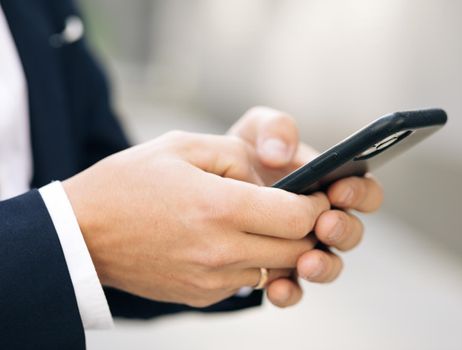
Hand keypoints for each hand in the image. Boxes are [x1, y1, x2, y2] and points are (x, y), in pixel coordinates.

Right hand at [63, 131, 329, 306]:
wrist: (80, 233)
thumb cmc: (128, 183)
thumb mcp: (184, 146)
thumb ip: (239, 156)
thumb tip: (273, 177)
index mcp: (220, 209)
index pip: (299, 216)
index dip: (316, 203)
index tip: (314, 193)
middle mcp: (222, 252)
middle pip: (297, 248)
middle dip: (309, 228)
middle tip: (298, 207)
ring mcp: (212, 280)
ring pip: (277, 269)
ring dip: (283, 247)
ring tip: (266, 222)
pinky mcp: (202, 295)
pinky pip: (248, 282)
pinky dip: (254, 261)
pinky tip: (235, 240)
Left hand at [229, 106, 383, 306]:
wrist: (206, 191)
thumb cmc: (243, 156)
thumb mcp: (256, 132)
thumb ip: (275, 128)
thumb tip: (280, 153)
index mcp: (329, 184)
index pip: (363, 190)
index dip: (359, 191)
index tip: (339, 189)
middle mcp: (323, 220)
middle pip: (351, 231)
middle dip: (342, 228)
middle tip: (324, 224)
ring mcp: (304, 249)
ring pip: (328, 265)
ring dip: (323, 265)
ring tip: (306, 262)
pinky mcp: (280, 272)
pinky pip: (293, 289)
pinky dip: (288, 291)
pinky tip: (275, 288)